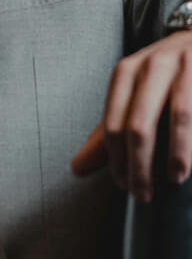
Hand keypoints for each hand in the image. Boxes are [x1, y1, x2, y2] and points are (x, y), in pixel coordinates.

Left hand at [71, 30, 191, 200]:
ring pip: (178, 115)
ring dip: (178, 153)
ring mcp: (185, 64)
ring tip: (175, 178)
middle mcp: (152, 65)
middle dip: (140, 165)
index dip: (116, 161)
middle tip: (143, 194)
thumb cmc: (165, 76)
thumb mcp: (133, 98)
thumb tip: (76, 169)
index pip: (113, 125)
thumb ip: (107, 135)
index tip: (124, 186)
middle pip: (138, 125)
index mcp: (126, 73)